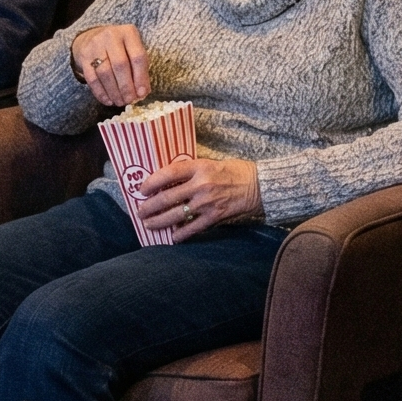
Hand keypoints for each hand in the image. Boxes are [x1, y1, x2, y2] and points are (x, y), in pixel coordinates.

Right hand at [71, 25, 150, 108]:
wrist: (92, 37)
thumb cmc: (119, 47)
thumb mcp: (132, 49)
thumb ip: (140, 68)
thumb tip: (143, 92)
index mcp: (128, 33)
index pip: (138, 56)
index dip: (141, 77)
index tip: (142, 93)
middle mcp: (111, 36)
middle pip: (120, 65)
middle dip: (126, 86)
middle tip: (130, 100)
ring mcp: (95, 46)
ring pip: (105, 73)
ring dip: (114, 92)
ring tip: (120, 102)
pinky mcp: (83, 57)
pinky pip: (92, 78)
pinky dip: (101, 92)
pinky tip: (108, 100)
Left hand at [129, 156, 262, 241]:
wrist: (261, 185)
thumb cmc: (237, 171)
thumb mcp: (213, 163)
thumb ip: (193, 171)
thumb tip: (169, 181)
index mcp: (201, 167)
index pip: (169, 173)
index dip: (151, 182)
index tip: (142, 189)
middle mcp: (201, 185)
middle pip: (166, 198)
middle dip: (148, 207)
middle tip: (140, 211)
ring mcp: (207, 203)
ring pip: (174, 216)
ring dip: (157, 222)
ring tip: (149, 224)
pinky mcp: (214, 217)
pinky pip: (191, 229)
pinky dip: (179, 235)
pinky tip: (172, 237)